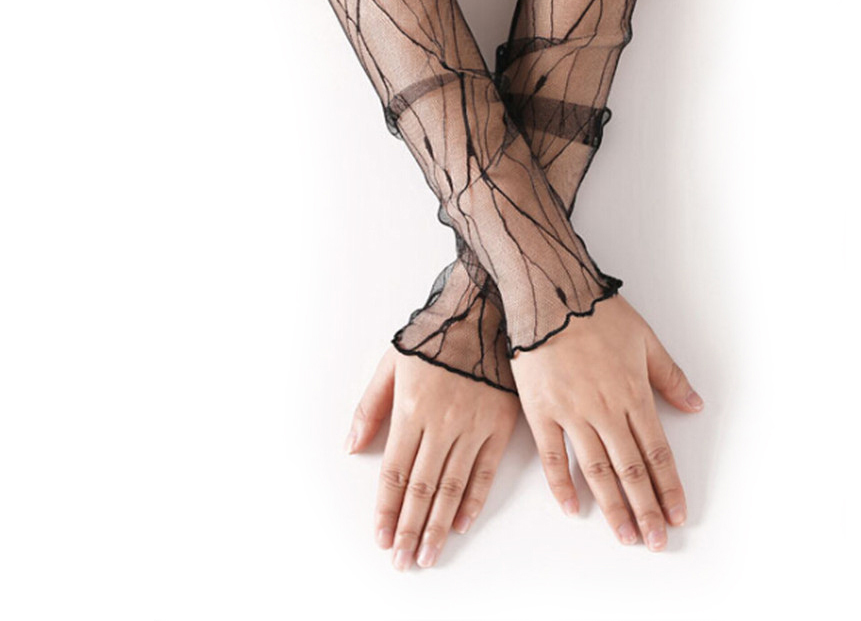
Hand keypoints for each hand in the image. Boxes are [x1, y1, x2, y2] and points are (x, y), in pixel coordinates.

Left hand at [346, 348, 519, 568]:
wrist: (482, 310)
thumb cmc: (434, 336)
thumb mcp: (391, 362)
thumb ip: (370, 406)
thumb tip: (352, 446)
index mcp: (411, 408)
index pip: (394, 473)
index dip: (387, 510)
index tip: (381, 538)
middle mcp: (442, 423)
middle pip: (421, 487)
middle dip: (410, 529)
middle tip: (403, 560)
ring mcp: (473, 426)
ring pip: (452, 486)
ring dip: (438, 525)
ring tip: (428, 554)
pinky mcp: (500, 425)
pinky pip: (485, 471)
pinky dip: (473, 501)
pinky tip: (460, 523)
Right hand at [510, 295, 703, 551]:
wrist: (549, 294)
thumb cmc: (595, 312)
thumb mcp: (645, 338)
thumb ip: (670, 376)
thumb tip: (695, 405)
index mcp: (632, 394)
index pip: (656, 452)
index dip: (668, 487)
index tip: (676, 515)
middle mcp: (604, 410)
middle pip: (630, 470)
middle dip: (646, 509)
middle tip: (655, 541)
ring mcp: (571, 413)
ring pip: (596, 470)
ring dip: (612, 507)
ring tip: (624, 535)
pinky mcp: (540, 411)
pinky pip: (552, 456)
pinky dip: (562, 485)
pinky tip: (573, 508)